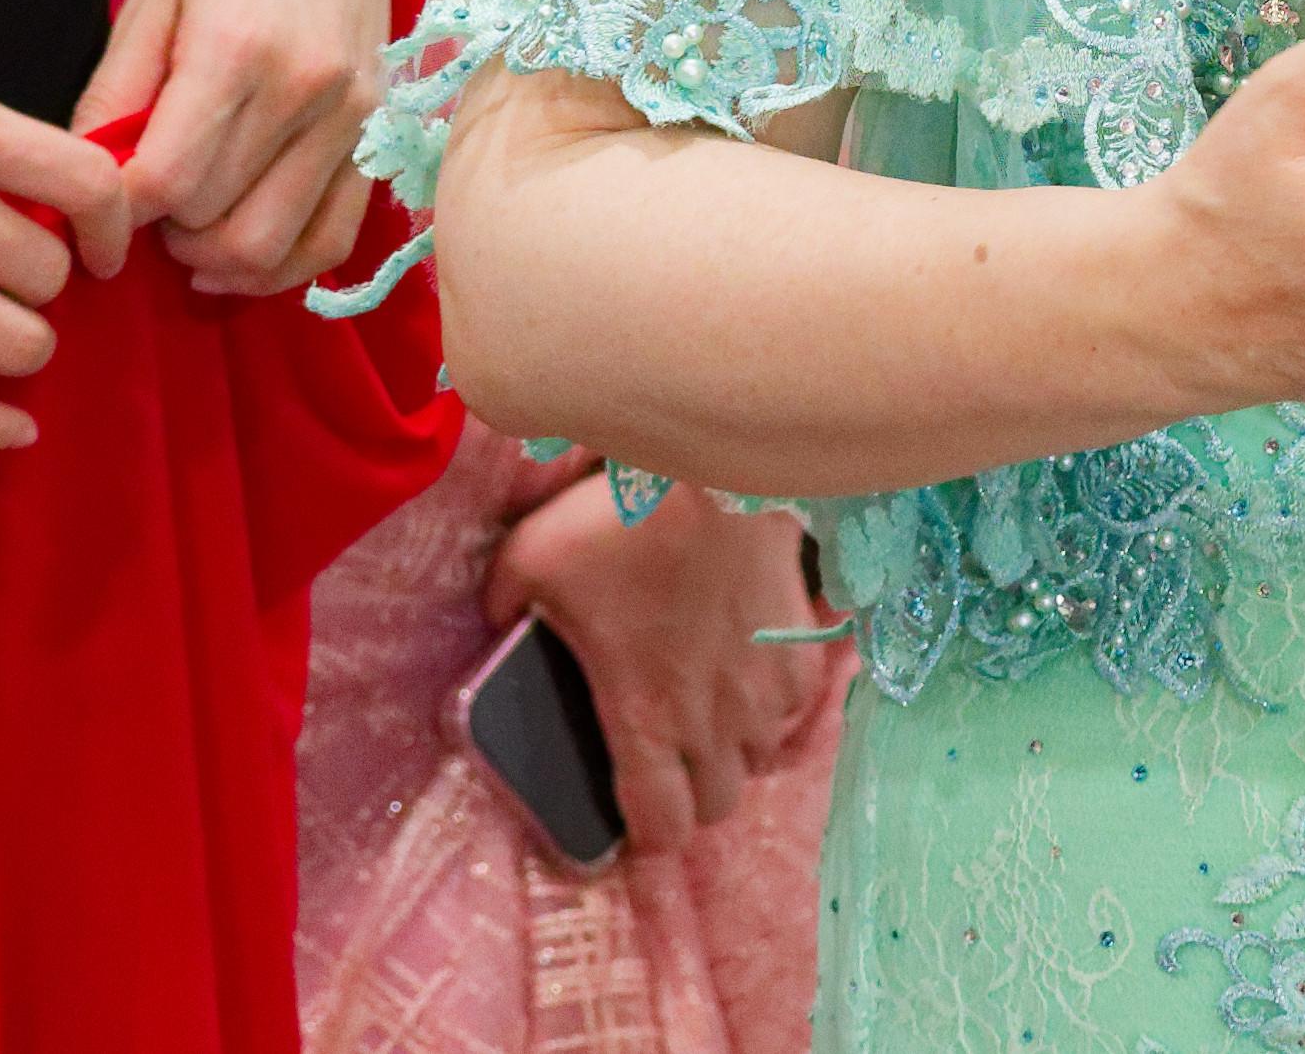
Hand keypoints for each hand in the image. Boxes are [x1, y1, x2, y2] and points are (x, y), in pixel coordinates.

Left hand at [83, 0, 398, 292]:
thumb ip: (114, 94)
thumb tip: (87, 182)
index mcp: (236, 48)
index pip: (164, 182)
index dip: (116, 209)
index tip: (98, 199)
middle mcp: (306, 89)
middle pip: (212, 219)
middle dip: (161, 227)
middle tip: (139, 202)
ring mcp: (353, 114)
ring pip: (270, 244)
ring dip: (212, 255)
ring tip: (182, 229)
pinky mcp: (379, 130)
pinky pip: (334, 238)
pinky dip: (280, 268)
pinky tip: (236, 256)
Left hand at [484, 464, 844, 850]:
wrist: (719, 465)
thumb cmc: (620, 519)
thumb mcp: (530, 559)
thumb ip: (504, 604)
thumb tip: (496, 623)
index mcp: (646, 718)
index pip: (661, 828)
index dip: (641, 838)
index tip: (625, 819)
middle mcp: (717, 720)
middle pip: (716, 807)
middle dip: (688, 798)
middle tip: (662, 760)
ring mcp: (771, 688)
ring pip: (760, 758)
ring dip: (733, 750)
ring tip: (707, 711)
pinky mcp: (807, 646)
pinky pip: (797, 708)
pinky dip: (774, 705)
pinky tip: (750, 671)